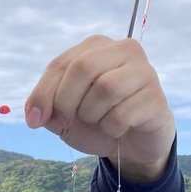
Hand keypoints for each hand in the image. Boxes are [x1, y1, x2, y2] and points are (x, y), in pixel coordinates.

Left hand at [23, 35, 174, 182]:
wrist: (134, 145)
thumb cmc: (99, 121)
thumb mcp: (66, 115)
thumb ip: (48, 108)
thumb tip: (34, 115)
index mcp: (97, 46)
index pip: (62, 63)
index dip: (44, 93)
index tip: (35, 120)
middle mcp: (124, 50)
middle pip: (84, 68)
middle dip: (67, 101)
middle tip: (66, 121)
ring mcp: (144, 71)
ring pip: (106, 88)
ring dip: (93, 115)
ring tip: (99, 121)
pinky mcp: (156, 97)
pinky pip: (123, 113)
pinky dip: (112, 128)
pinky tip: (119, 129)